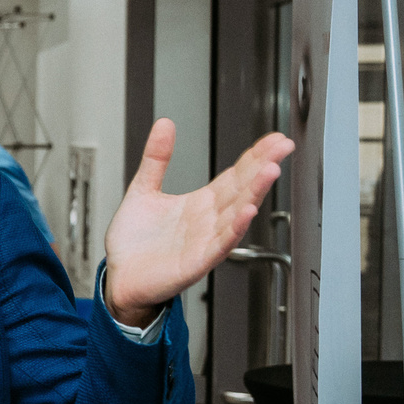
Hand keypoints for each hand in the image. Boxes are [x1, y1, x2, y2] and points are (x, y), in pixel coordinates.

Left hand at [102, 120, 296, 326]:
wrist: (120, 279)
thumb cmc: (135, 244)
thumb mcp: (143, 190)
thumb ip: (156, 158)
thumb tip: (165, 125)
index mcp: (201, 203)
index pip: (235, 175)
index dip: (254, 156)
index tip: (274, 138)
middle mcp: (209, 221)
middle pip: (242, 189)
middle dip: (263, 166)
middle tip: (284, 145)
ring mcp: (205, 241)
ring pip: (236, 213)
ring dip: (254, 192)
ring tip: (270, 170)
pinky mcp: (196, 262)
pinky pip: (219, 244)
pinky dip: (234, 229)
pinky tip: (247, 212)